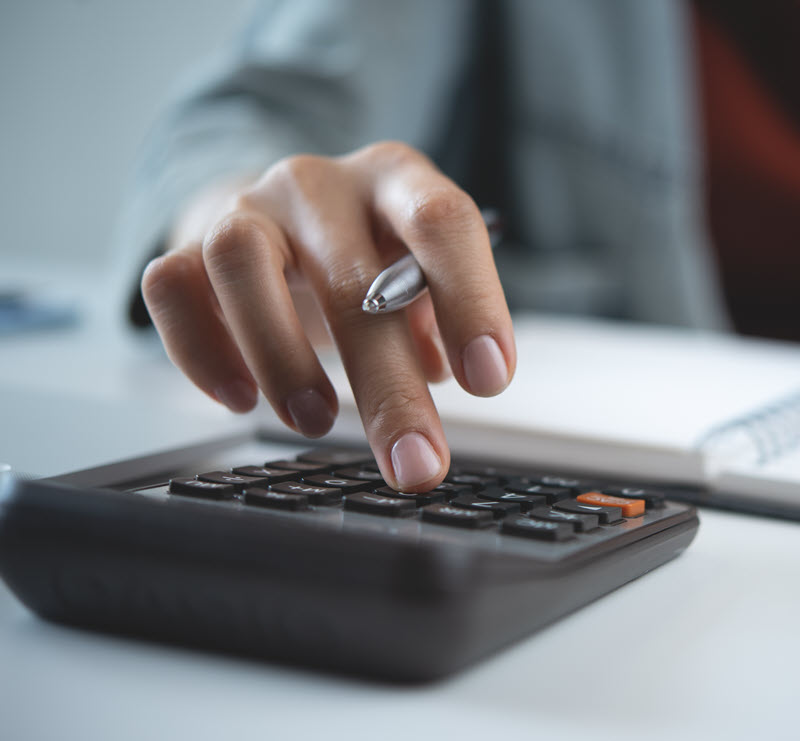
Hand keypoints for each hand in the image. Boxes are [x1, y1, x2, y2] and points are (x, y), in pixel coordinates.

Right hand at [141, 141, 515, 490]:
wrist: (282, 216)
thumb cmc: (362, 254)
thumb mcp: (412, 271)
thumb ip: (432, 318)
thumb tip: (436, 374)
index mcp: (394, 179)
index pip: (442, 221)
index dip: (471, 301)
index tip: (487, 381)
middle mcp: (320, 185)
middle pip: (353, 277)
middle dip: (388, 387)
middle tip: (413, 462)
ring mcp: (248, 207)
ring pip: (241, 263)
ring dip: (281, 358)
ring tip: (316, 420)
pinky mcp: (189, 242)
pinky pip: (171, 287)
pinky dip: (200, 351)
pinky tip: (239, 397)